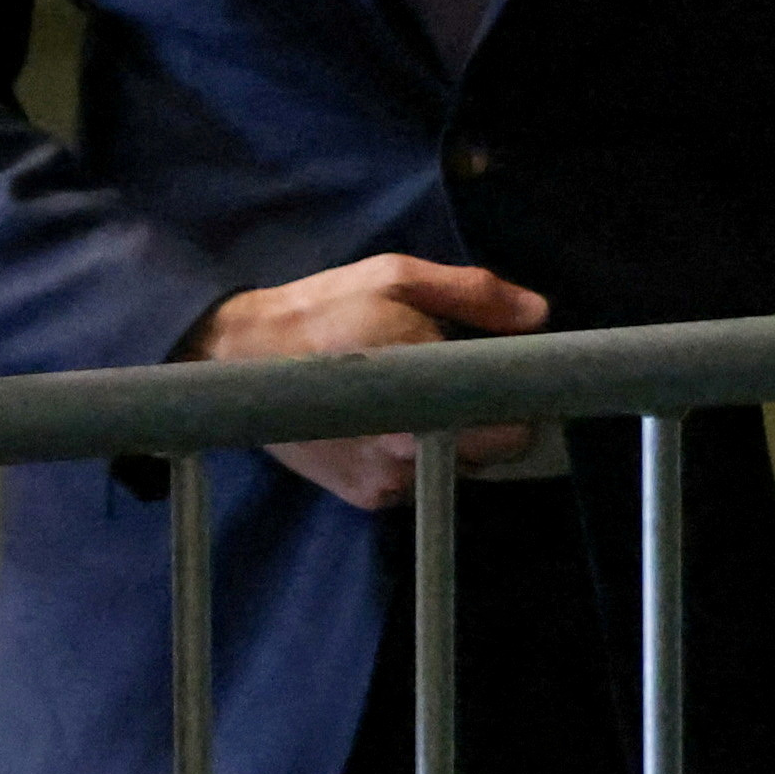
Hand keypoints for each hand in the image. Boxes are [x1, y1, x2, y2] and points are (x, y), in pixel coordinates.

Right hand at [184, 256, 551, 511]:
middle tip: (452, 386)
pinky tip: (381, 424)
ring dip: (446, 440)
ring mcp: (391, 479)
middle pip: (489, 452)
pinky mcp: (366, 496)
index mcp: (430, 391)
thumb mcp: (393, 277)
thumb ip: (472, 292)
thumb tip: (537, 314)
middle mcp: (416, 447)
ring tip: (410, 402)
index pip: (515, 426)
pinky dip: (411, 458)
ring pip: (452, 468)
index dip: (518, 404)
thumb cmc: (322, 311)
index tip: (503, 382)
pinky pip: (415, 483)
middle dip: (483, 420)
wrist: (237, 356)